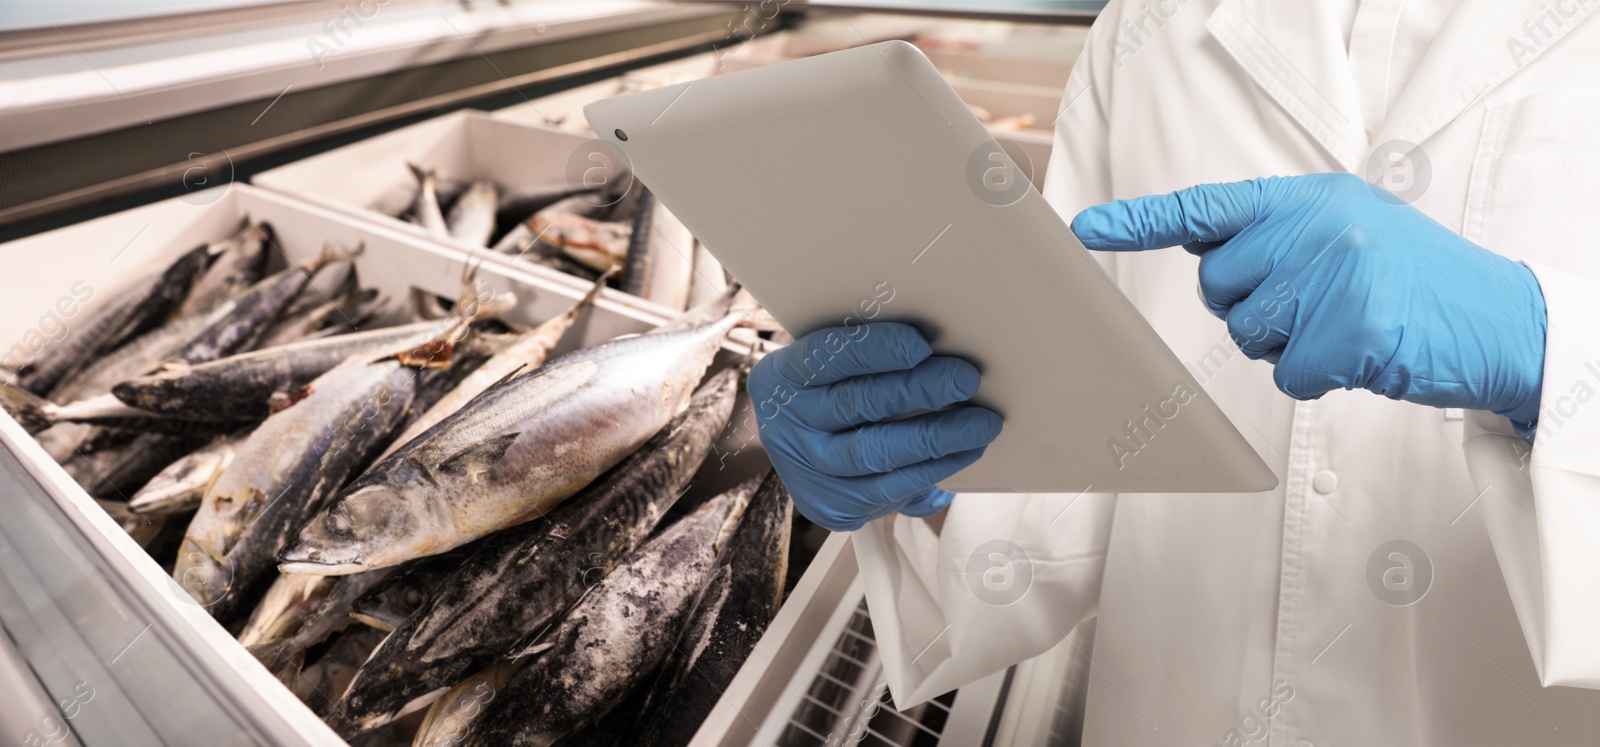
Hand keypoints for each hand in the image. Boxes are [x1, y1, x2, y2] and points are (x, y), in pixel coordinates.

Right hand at [748, 322, 1002, 531]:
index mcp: (781, 377)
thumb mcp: (833, 366)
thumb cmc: (832, 392)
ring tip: (979, 423)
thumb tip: (932, 345)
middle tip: (965, 378)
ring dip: (936, 437)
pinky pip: (887, 489)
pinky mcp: (830, 506)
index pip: (826, 356)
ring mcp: (807, 471)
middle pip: (856, 404)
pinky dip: (933, 469)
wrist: (806, 451)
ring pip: (874, 453)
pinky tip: (964, 452)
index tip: (921, 343)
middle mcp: (787, 426)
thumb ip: (867, 356)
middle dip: (918, 390)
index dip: (875, 349)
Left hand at [1071, 173, 1547, 438]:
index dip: (1139, 221)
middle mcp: (1316, 227)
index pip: (1207, 208)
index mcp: (1308, 198)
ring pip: (1248, 334)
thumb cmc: (1410, 279)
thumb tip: (1204, 247)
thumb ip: (1278, 232)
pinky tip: (1359, 356)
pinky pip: (1290, 375)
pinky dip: (1318, 378)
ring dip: (1286, 345)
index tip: (1085, 228)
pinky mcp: (1350, 332)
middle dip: (1249, 308)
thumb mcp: (1347, 227)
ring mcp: (1335, 277)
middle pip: (1218, 286)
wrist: (1499, 319)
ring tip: (1343, 324)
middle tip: (1310, 305)